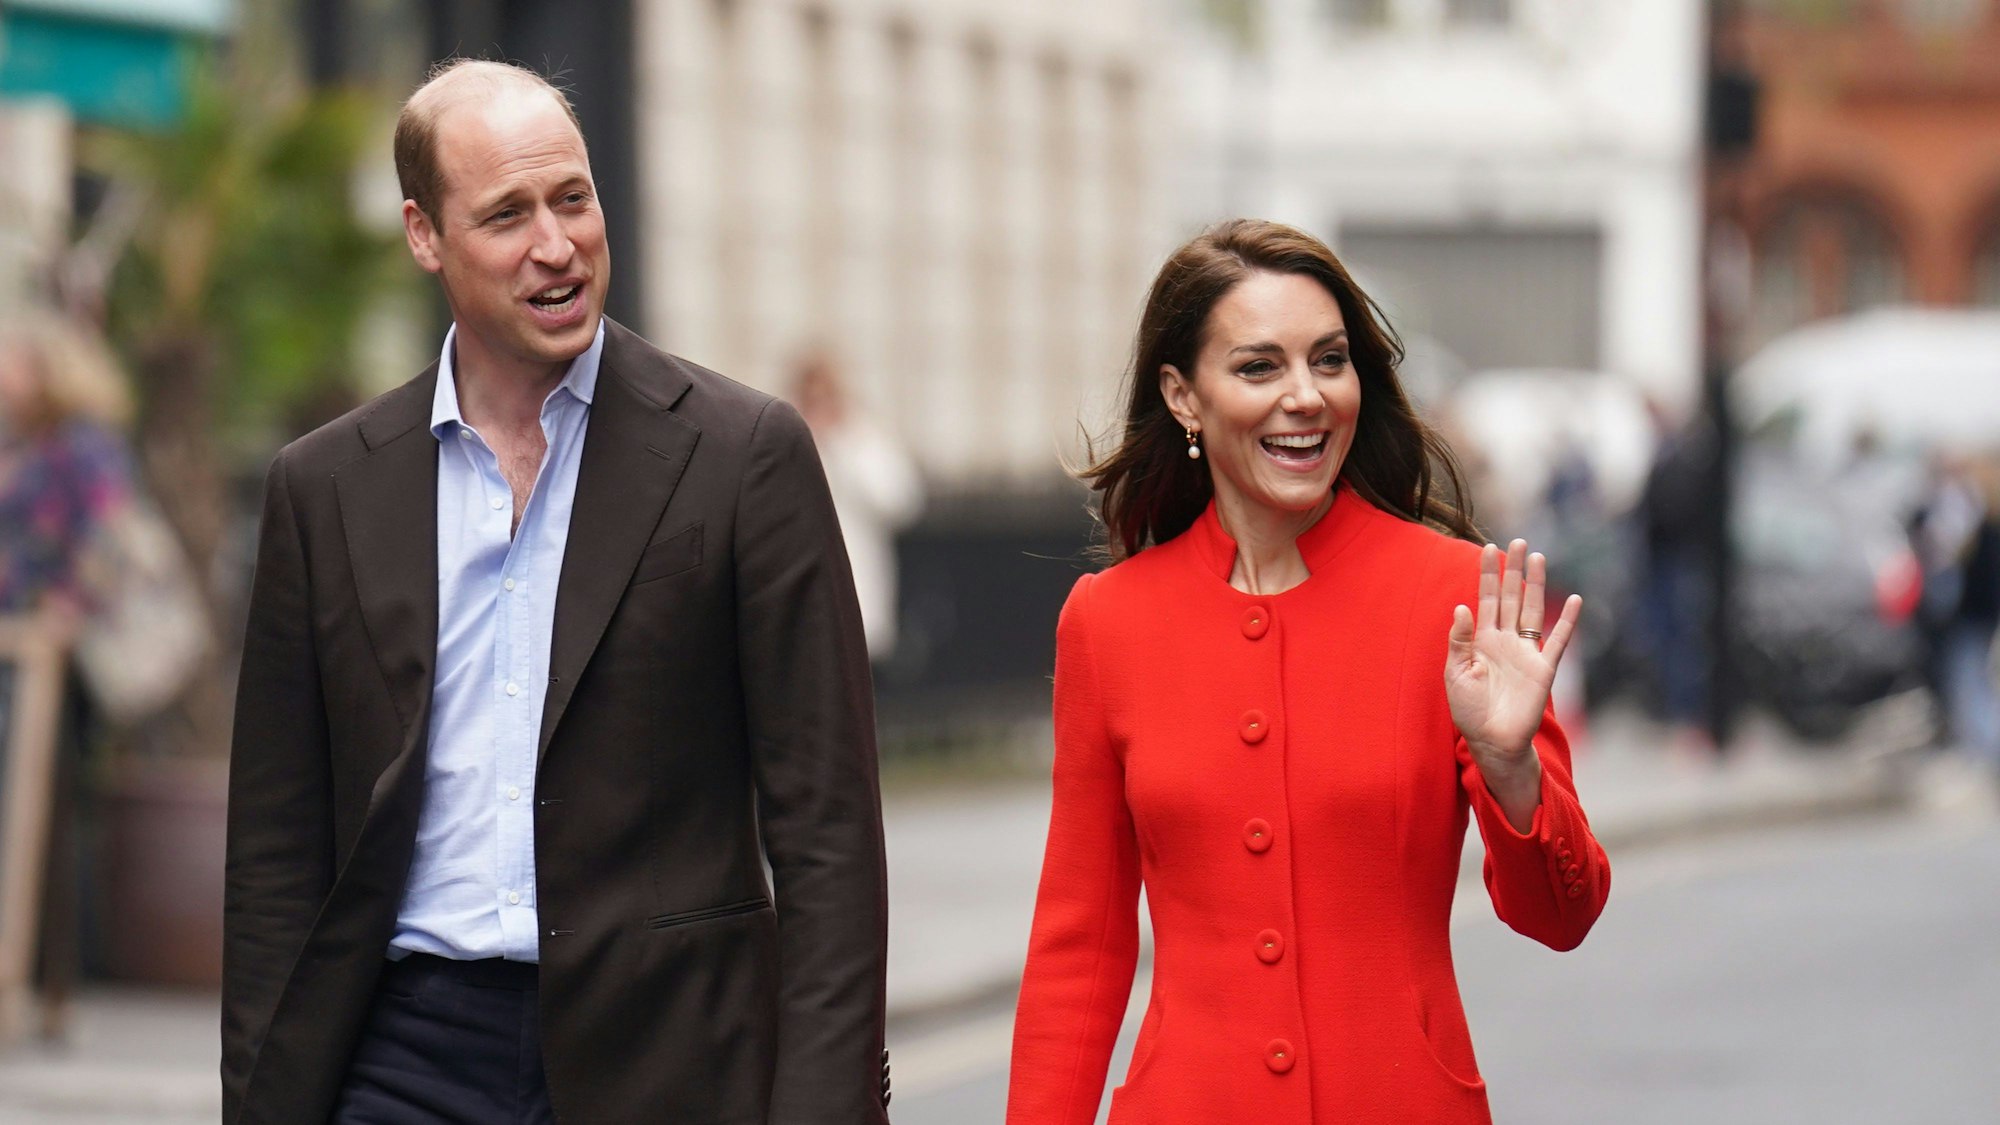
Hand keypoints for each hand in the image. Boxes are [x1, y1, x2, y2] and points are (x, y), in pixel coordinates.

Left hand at [1445, 540, 1581, 823]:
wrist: (1492, 740)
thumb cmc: (1470, 710)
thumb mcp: (1455, 673)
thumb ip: (1460, 641)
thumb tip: (1461, 607)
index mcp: (1481, 640)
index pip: (1484, 599)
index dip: (1486, 574)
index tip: (1487, 548)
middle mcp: (1505, 640)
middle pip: (1510, 596)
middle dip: (1513, 569)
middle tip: (1518, 541)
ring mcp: (1526, 652)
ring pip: (1532, 610)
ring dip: (1536, 585)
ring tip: (1538, 557)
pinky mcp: (1544, 668)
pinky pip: (1558, 640)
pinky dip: (1567, 621)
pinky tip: (1574, 600)